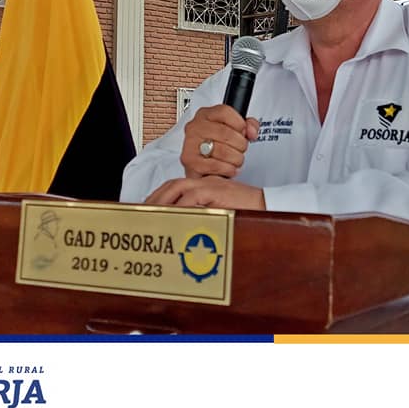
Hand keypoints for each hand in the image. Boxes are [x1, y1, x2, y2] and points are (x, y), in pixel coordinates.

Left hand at [145, 176, 266, 209]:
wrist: (266, 203)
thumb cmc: (245, 209)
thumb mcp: (219, 210)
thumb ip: (201, 212)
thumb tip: (182, 225)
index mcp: (203, 185)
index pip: (174, 186)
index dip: (158, 195)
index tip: (146, 206)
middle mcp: (203, 182)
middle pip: (171, 185)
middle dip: (155, 197)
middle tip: (142, 211)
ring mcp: (209, 184)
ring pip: (178, 188)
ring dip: (163, 200)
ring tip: (153, 213)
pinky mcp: (215, 190)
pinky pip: (192, 197)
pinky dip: (181, 205)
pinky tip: (172, 214)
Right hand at [181, 105, 259, 177]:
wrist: (200, 167)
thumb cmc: (216, 146)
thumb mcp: (234, 129)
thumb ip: (248, 125)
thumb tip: (251, 131)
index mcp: (205, 115)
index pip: (225, 112)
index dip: (240, 124)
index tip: (243, 132)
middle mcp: (195, 127)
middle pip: (227, 133)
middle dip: (240, 145)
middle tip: (240, 150)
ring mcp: (191, 144)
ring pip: (224, 151)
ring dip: (236, 159)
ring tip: (234, 160)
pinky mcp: (190, 161)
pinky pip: (216, 166)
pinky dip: (228, 169)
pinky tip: (229, 168)